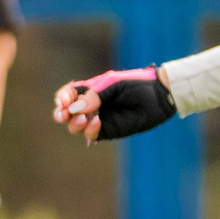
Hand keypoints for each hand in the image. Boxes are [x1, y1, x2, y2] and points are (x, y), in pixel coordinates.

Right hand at [53, 67, 174, 143]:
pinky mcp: (108, 131)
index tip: (64, 101)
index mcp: (89, 90)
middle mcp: (90, 105)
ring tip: (82, 118)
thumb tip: (75, 108)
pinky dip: (90, 130)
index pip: (68, 95)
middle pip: (66, 113)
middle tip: (63, 115)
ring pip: (75, 126)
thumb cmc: (136, 84)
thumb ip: (95, 95)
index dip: (62, 98)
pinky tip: (97, 121)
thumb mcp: (113, 85)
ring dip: (74, 123)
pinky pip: (92, 134)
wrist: (158, 96)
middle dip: (61, 114)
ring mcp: (98, 119)